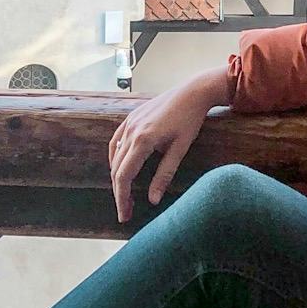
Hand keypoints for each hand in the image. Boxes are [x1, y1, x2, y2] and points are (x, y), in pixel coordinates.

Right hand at [108, 68, 226, 222]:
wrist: (192, 92)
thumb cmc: (190, 120)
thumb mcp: (180, 149)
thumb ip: (164, 175)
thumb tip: (153, 200)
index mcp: (143, 140)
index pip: (124, 176)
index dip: (122, 198)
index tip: (124, 215)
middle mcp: (131, 131)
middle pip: (116, 169)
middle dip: (119, 192)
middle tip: (126, 211)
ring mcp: (129, 123)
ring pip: (114, 156)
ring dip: (117, 176)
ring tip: (125, 194)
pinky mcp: (131, 117)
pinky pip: (116, 141)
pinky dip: (115, 157)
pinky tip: (120, 167)